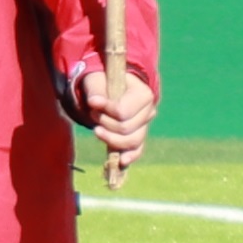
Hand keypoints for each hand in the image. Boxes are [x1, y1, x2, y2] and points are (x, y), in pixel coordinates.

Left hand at [82, 62, 155, 176]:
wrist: (108, 87)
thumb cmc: (103, 83)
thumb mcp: (99, 81)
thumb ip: (97, 92)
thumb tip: (94, 102)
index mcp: (144, 94)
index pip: (123, 111)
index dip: (105, 110)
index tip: (92, 102)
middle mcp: (149, 111)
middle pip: (126, 128)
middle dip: (105, 123)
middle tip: (93, 114)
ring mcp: (145, 125)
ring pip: (132, 141)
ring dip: (110, 139)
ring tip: (97, 129)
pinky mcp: (139, 136)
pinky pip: (138, 149)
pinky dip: (130, 155)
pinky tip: (121, 161)